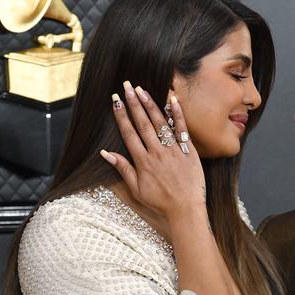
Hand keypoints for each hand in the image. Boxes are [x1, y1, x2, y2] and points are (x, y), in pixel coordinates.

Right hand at [101, 81, 205, 219]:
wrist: (186, 209)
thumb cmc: (161, 201)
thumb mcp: (137, 189)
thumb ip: (123, 169)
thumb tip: (106, 153)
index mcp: (142, 161)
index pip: (128, 133)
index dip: (120, 115)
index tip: (114, 99)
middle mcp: (157, 153)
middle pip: (142, 123)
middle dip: (133, 103)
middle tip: (126, 86)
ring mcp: (173, 151)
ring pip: (160, 123)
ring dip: (150, 105)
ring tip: (141, 89)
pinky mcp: (188, 152)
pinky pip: (182, 130)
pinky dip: (178, 115)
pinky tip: (172, 100)